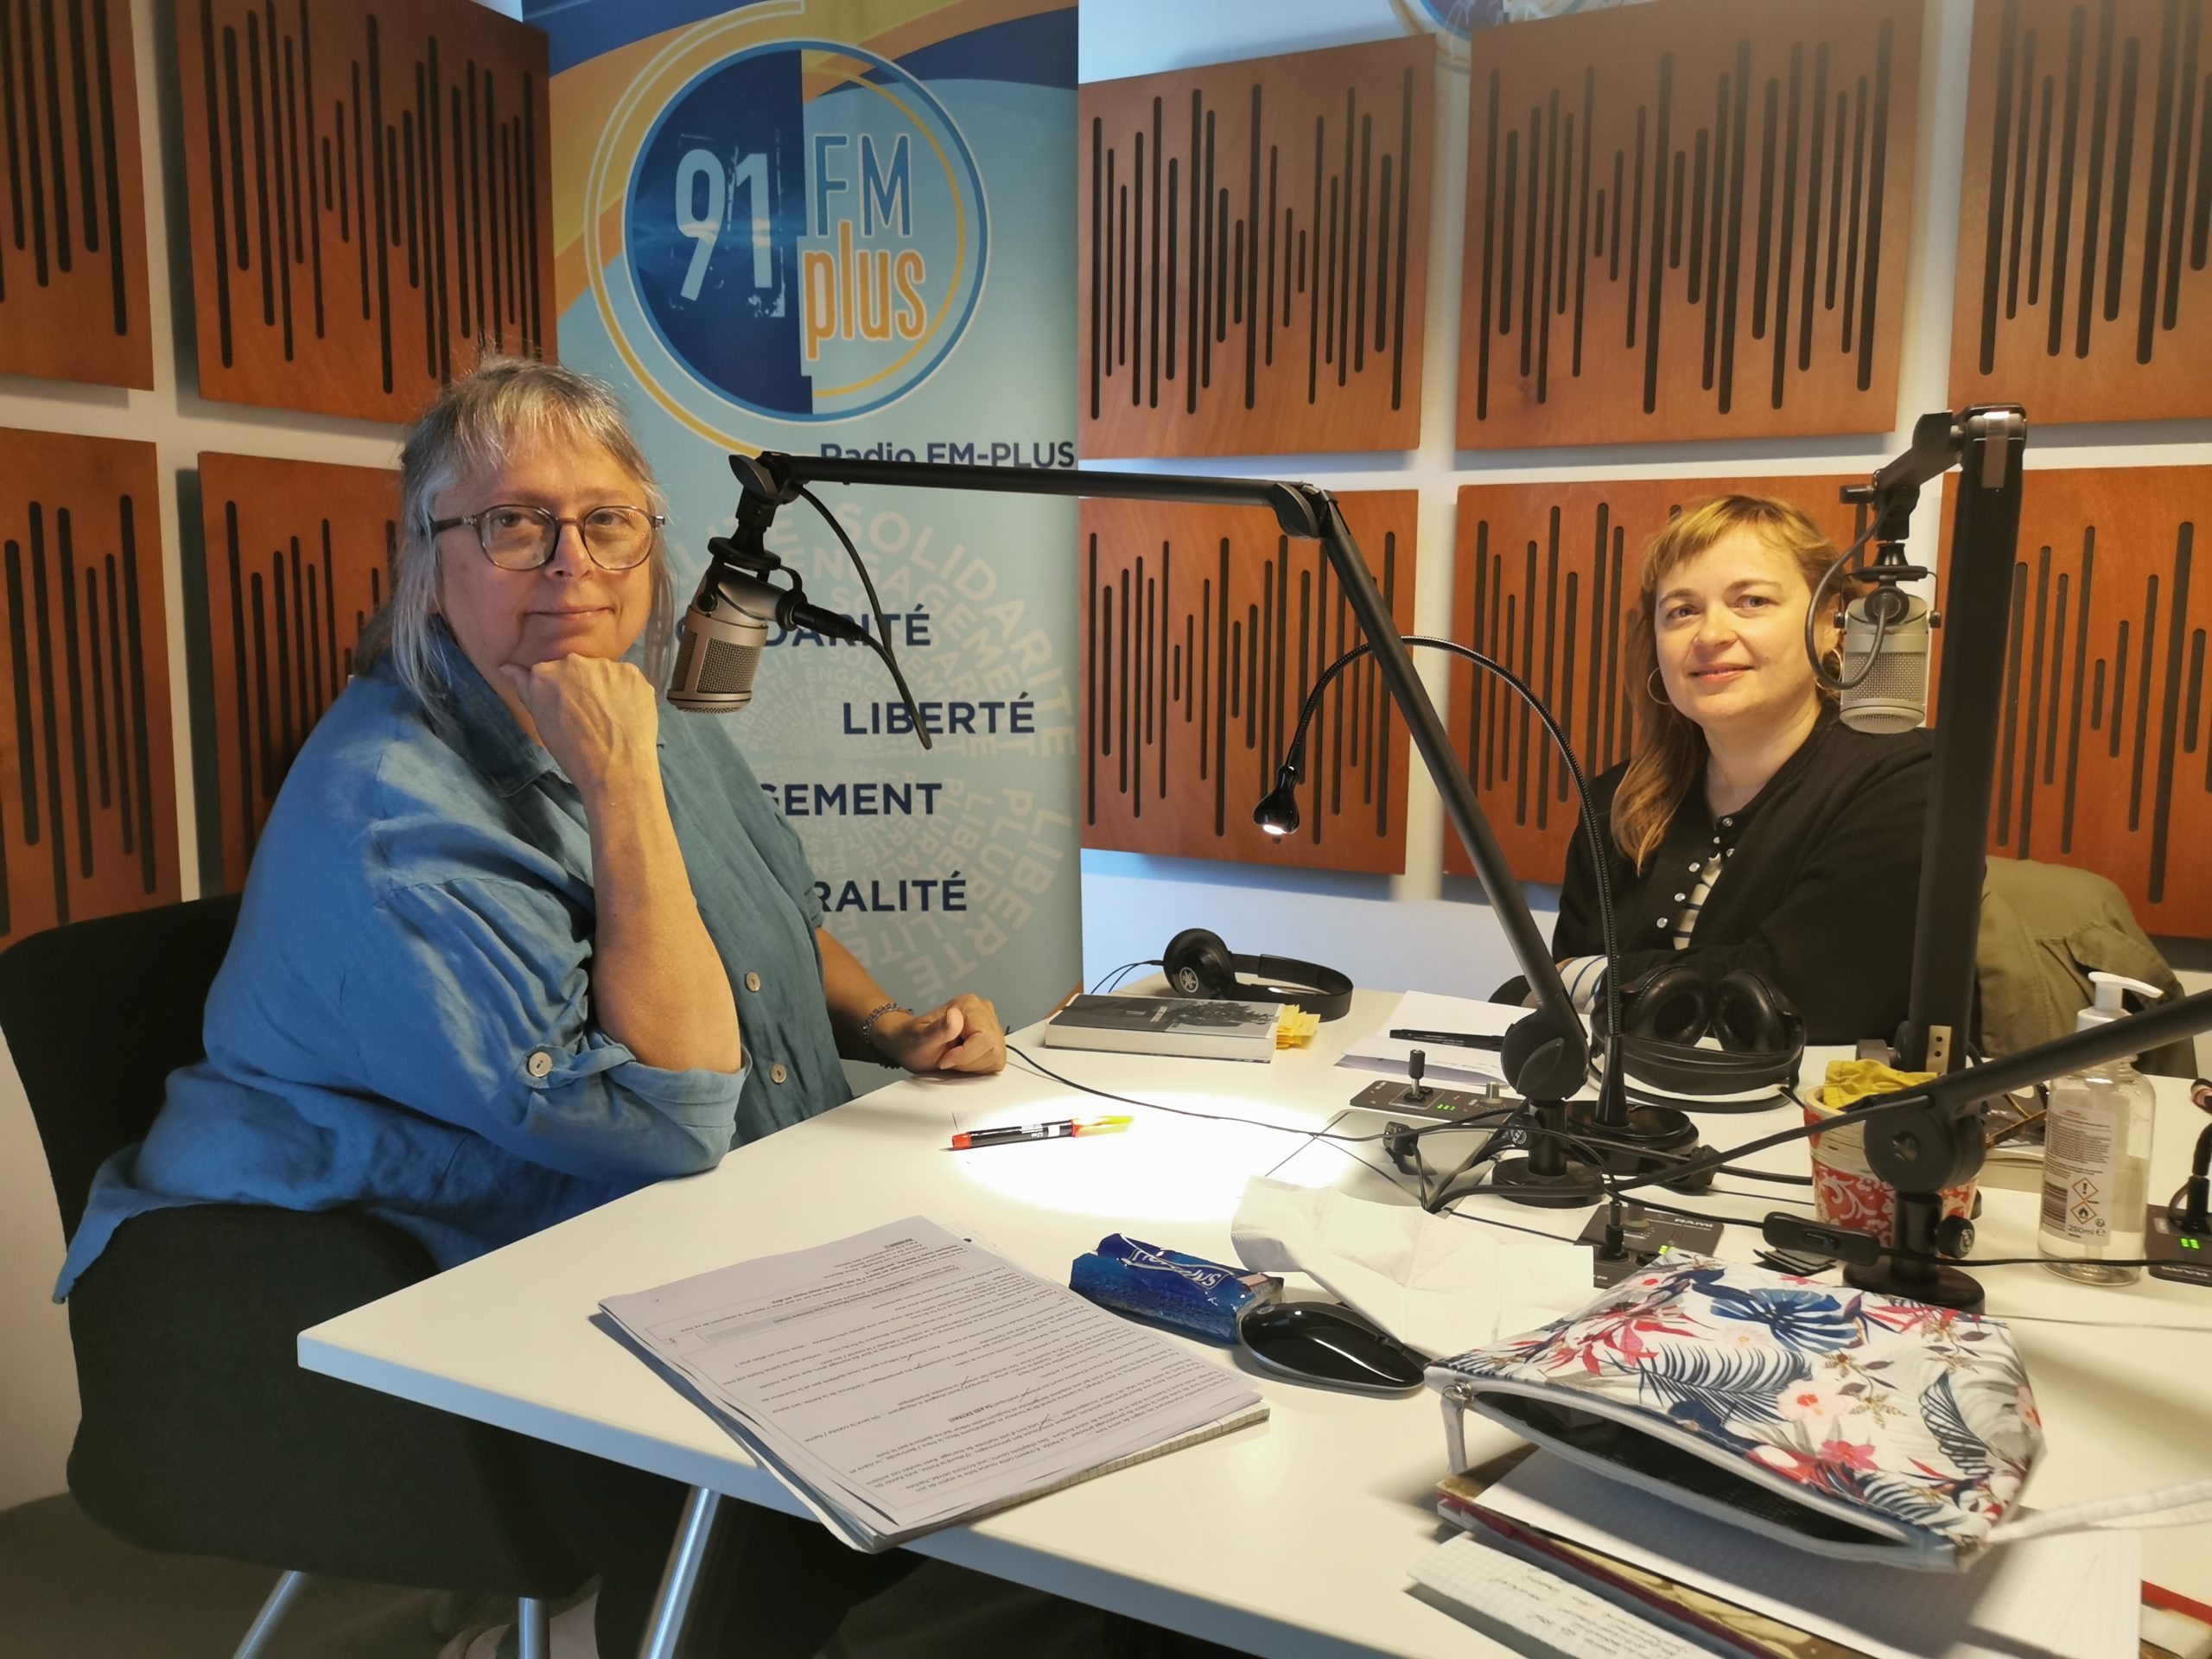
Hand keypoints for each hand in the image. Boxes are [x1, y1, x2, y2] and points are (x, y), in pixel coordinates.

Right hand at [498, 656, 659, 792]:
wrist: (617, 770)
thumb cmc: (573, 752)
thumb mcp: (541, 722)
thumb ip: (525, 688)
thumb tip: (507, 666)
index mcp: (546, 673)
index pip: (549, 672)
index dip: (559, 692)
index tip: (566, 710)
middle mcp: (575, 662)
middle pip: (577, 668)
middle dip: (582, 686)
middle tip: (589, 715)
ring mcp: (607, 667)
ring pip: (604, 672)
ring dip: (605, 688)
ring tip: (610, 717)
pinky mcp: (634, 674)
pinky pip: (627, 679)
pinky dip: (627, 692)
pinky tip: (625, 714)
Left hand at [880, 994, 1004, 1074]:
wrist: (911, 1044)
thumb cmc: (913, 1042)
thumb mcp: (920, 1040)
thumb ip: (939, 1030)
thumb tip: (955, 1016)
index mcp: (968, 1005)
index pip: (984, 1038)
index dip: (966, 1056)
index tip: (944, 1060)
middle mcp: (984, 1011)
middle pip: (993, 1048)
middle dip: (968, 1062)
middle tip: (947, 1059)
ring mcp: (991, 1024)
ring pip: (996, 1056)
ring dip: (973, 1065)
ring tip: (953, 1058)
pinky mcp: (993, 1038)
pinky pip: (996, 1060)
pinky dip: (978, 1066)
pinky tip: (963, 1060)